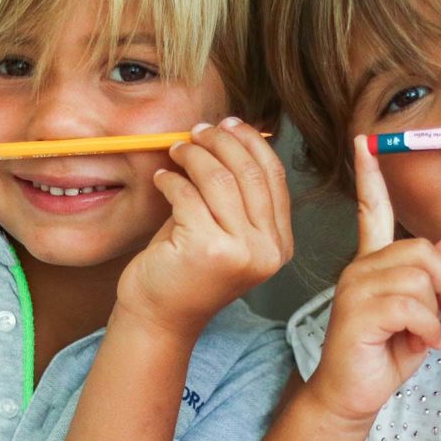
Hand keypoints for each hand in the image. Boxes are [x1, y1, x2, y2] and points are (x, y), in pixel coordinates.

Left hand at [117, 118, 294, 338]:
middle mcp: (267, 250)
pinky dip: (171, 180)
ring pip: (219, 178)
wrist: (161, 315)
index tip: (228, 125)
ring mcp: (240, 252)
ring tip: (177, 151)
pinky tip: (162, 179)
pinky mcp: (206, 250)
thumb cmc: (187, 268)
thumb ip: (235, 191)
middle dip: (220, 142)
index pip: (274, 177)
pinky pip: (188, 195)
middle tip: (197, 131)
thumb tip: (229, 133)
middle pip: (249, 172)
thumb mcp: (224, 229)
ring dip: (194, 155)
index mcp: (279, 244)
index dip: (251, 143)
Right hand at [304, 136, 440, 425]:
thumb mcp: (421, 315)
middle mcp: (359, 267)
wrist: (350, 396)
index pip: (371, 210)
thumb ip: (436, 280)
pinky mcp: (358, 311)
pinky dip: (429, 330)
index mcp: (371, 263)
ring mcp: (355, 287)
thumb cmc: (382, 356)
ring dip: (438, 312)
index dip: (370, 176)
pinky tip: (420, 345)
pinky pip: (413, 306)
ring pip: (420, 277)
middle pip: (423, 250)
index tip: (366, 143)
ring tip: (429, 334)